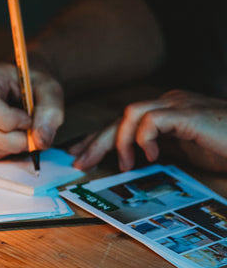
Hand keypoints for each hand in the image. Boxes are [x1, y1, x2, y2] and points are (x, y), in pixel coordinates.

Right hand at [0, 59, 63, 160]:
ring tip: (23, 129)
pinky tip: (12, 134)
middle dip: (16, 138)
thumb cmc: (35, 84)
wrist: (25, 84)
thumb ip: (50, 114)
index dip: (10, 120)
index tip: (28, 118)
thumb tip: (40, 142)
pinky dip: (6, 149)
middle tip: (32, 129)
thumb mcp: (50, 91)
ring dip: (13, 145)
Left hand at [70, 90, 226, 173]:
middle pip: (121, 116)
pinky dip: (143, 138)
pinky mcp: (187, 114)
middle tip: (80, 161)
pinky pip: (151, 119)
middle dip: (97, 139)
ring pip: (130, 113)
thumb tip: (130, 164)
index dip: (101, 136)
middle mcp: (169, 103)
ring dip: (119, 140)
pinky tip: (150, 157)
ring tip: (122, 165)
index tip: (82, 153)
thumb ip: (161, 153)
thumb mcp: (186, 154)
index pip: (125, 120)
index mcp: (167, 111)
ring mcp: (178, 105)